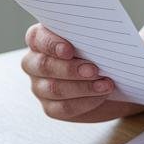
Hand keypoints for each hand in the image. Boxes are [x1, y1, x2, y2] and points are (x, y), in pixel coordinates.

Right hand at [21, 24, 143, 121]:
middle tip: (94, 69)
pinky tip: (101, 96)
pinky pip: (64, 107)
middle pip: (44, 66)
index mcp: (40, 39)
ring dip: (83, 87)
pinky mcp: (51, 107)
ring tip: (105, 84)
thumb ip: (88, 35)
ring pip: (54, 89)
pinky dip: (86, 102)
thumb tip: (98, 35)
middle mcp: (34, 63)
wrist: (109, 80)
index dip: (51, 44)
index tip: (69, 50)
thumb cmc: (97, 52)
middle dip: (70, 68)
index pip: (37, 38)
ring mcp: (40, 87)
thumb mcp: (93, 40)